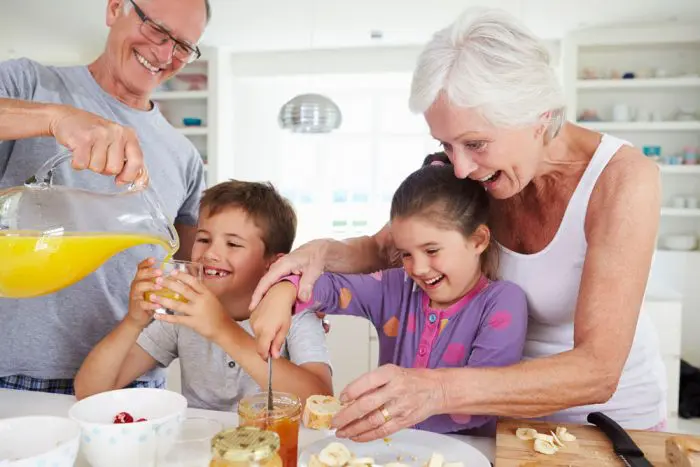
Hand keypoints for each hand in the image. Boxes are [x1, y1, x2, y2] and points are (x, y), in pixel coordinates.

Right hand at [49, 105, 147, 185]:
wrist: (66, 117)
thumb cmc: (93, 132)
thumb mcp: (116, 141)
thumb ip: (128, 160)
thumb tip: (140, 181)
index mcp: (128, 134)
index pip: (137, 161)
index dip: (129, 175)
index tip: (120, 180)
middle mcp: (116, 132)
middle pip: (114, 169)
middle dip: (104, 168)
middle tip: (97, 156)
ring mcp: (100, 134)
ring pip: (97, 168)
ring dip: (90, 164)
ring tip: (87, 151)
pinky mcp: (82, 138)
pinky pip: (82, 164)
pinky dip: (77, 164)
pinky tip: (77, 153)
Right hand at [126, 258, 163, 328]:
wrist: (139, 317)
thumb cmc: (150, 300)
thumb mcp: (155, 289)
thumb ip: (163, 282)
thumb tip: (178, 274)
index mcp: (142, 279)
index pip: (141, 268)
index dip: (146, 262)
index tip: (153, 259)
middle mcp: (137, 285)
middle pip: (140, 275)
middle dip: (150, 272)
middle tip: (160, 272)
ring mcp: (135, 295)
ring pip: (139, 287)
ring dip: (150, 286)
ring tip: (159, 287)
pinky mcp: (137, 306)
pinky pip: (142, 304)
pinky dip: (151, 304)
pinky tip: (159, 304)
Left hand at [149, 270, 228, 340]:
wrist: (224, 329)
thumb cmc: (217, 313)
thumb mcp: (211, 299)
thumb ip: (200, 292)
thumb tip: (188, 282)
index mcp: (207, 293)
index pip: (193, 281)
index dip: (181, 276)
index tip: (171, 272)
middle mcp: (202, 301)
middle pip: (183, 290)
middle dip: (169, 284)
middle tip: (158, 280)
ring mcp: (197, 312)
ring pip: (177, 305)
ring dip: (163, 300)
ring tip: (152, 296)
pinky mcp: (193, 323)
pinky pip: (177, 319)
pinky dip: (166, 317)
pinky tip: (157, 315)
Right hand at [249, 239, 329, 309]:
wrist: (319, 251)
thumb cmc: (316, 257)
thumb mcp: (314, 271)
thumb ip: (307, 285)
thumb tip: (302, 299)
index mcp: (283, 265)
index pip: (266, 281)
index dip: (258, 294)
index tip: (253, 305)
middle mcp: (278, 266)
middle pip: (264, 283)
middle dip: (258, 297)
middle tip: (255, 312)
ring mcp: (279, 269)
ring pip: (269, 284)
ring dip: (264, 295)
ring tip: (261, 309)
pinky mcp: (283, 272)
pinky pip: (274, 283)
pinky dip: (272, 292)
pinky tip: (273, 300)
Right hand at [250, 282, 296, 359]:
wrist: (278, 294)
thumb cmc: (284, 311)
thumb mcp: (284, 329)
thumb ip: (277, 343)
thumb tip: (274, 356)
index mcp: (266, 331)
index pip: (261, 351)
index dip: (265, 357)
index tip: (270, 359)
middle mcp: (256, 327)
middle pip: (259, 344)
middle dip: (266, 347)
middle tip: (276, 343)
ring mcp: (252, 321)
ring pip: (257, 336)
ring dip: (263, 337)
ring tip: (274, 327)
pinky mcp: (251, 316)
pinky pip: (255, 328)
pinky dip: (261, 329)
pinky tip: (268, 322)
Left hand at [331, 364, 445, 441]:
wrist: (435, 389)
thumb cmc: (409, 379)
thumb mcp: (391, 372)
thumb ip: (372, 383)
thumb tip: (348, 398)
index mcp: (390, 373)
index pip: (367, 381)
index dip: (351, 391)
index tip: (340, 399)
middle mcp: (396, 389)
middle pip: (367, 404)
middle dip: (347, 415)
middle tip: (334, 421)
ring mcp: (401, 407)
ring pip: (373, 421)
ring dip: (354, 429)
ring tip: (341, 432)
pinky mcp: (404, 421)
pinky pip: (382, 431)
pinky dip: (367, 436)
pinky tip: (355, 436)